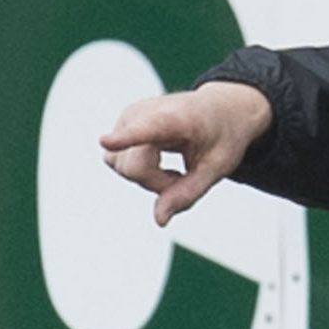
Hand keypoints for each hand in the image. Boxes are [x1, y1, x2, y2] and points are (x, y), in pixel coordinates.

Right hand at [100, 81, 273, 226]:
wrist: (222, 108)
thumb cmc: (223, 137)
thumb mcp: (218, 167)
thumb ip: (188, 193)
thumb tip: (159, 220)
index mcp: (178, 118)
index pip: (148, 129)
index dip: (126, 138)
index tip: (105, 141)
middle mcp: (145, 112)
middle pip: (134, 168)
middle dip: (158, 183)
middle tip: (185, 176)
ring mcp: (128, 117)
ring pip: (123, 167)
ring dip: (149, 178)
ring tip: (175, 168)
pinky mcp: (121, 126)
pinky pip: (119, 163)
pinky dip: (141, 171)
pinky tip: (161, 162)